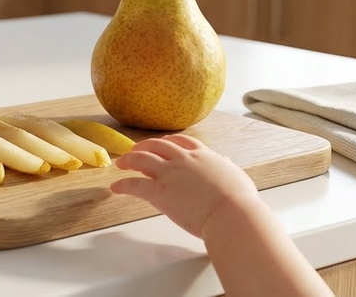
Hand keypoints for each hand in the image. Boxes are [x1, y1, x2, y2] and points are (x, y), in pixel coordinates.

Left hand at [110, 134, 259, 237]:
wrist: (231, 214)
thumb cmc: (239, 201)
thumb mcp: (236, 176)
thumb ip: (226, 167)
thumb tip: (224, 160)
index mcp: (203, 156)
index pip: (181, 141)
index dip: (168, 141)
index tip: (161, 143)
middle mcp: (184, 160)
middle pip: (157, 145)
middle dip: (144, 146)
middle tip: (135, 150)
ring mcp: (170, 174)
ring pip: (141, 159)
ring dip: (128, 160)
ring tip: (121, 163)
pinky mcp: (159, 191)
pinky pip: (135, 184)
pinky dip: (123, 185)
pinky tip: (116, 188)